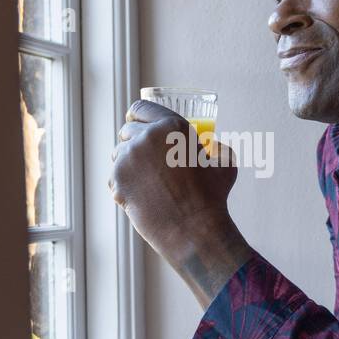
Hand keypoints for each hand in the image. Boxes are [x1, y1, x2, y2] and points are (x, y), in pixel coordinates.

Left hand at [109, 100, 251, 303]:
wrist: (194, 230)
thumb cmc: (212, 198)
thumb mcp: (224, 165)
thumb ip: (218, 149)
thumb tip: (214, 145)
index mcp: (172, 126)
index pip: (140, 108)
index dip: (137, 116)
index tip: (135, 123)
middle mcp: (147, 136)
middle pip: (126, 130)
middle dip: (133, 141)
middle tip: (145, 159)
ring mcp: (129, 157)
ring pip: (118, 154)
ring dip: (127, 163)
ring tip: (146, 181)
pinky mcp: (117, 179)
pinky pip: (114, 177)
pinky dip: (124, 185)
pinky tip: (141, 196)